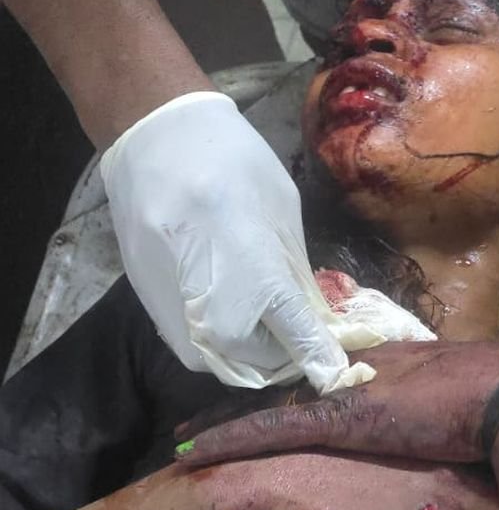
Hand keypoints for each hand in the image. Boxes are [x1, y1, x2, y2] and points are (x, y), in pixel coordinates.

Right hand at [100, 91, 365, 392]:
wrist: (153, 137)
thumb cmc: (232, 161)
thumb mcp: (282, 211)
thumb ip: (295, 274)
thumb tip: (314, 319)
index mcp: (255, 272)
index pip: (298, 337)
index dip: (323, 359)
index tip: (338, 372)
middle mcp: (211, 305)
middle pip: (258, 365)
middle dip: (285, 358)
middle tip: (300, 337)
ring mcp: (174, 310)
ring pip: (222, 366)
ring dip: (252, 358)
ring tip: (268, 328)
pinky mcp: (150, 307)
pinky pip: (193, 348)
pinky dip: (219, 345)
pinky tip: (232, 314)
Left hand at [176, 341, 498, 465]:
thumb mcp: (464, 406)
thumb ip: (441, 417)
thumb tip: (442, 432)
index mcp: (387, 366)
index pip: (320, 379)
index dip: (285, 393)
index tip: (257, 404)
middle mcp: (359, 372)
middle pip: (285, 390)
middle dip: (240, 409)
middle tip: (194, 426)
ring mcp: (347, 393)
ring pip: (268, 409)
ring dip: (223, 428)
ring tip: (183, 445)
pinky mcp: (341, 420)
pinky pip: (271, 430)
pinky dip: (230, 440)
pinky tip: (194, 454)